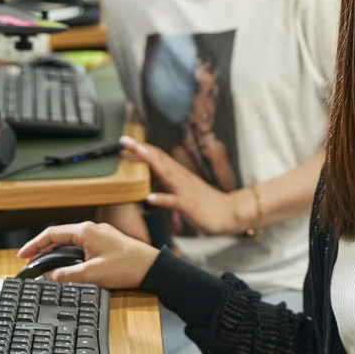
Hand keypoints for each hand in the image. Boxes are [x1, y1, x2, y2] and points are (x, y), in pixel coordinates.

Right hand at [17, 221, 158, 288]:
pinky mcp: (105, 242)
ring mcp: (99, 235)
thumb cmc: (126, 265)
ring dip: (55, 250)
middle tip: (29, 260)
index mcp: (86, 231)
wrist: (151, 266)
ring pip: (70, 240)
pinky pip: (80, 244)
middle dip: (42, 248)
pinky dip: (68, 252)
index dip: (34, 244)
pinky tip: (65, 263)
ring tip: (43, 263)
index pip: (52, 233)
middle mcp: (91, 229)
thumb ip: (67, 275)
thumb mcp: (92, 273)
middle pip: (59, 235)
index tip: (22, 254)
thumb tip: (50, 276)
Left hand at [120, 135, 244, 234]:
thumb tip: (155, 178)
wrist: (230, 213)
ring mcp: (186, 191)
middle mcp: (181, 179)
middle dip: (141, 149)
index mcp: (180, 175)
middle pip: (160, 160)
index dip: (142, 148)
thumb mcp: (186, 190)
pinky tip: (150, 197)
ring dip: (151, 163)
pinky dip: (162, 198)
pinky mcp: (190, 206)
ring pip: (166, 174)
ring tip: (137, 153)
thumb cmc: (207, 204)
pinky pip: (174, 202)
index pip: (159, 157)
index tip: (126, 141)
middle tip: (124, 140)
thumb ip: (171, 182)